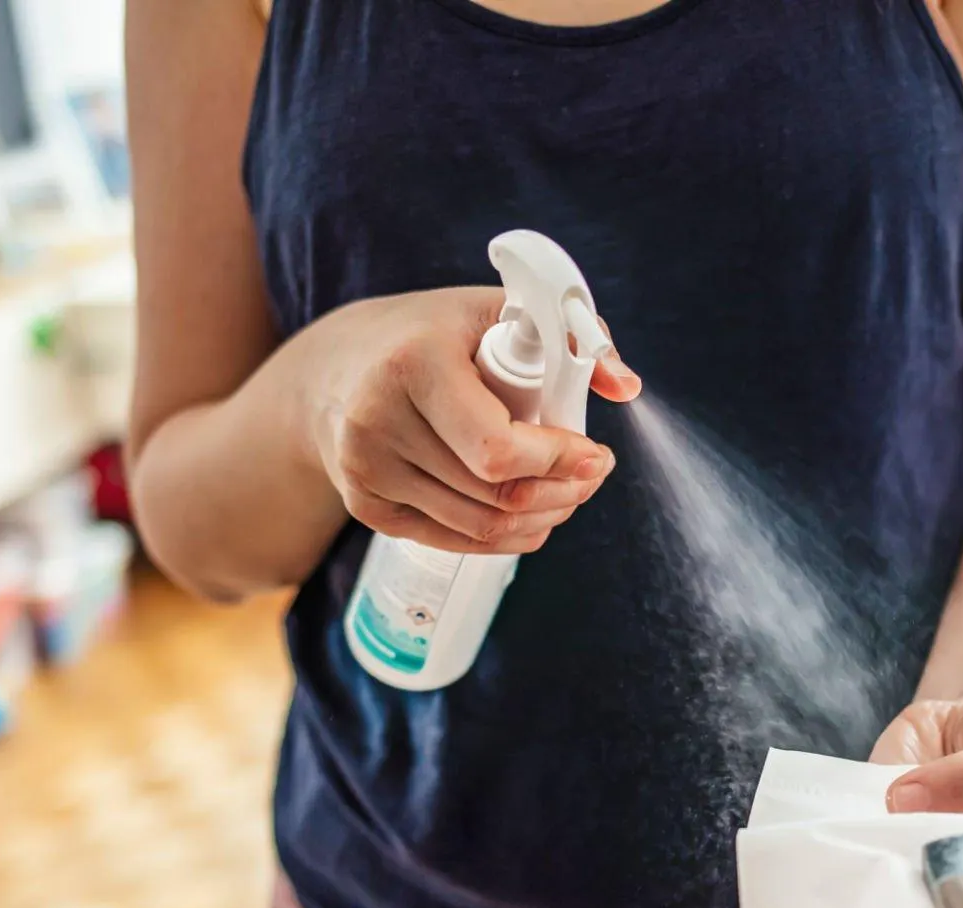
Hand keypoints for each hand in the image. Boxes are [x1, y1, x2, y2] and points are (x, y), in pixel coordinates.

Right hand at [307, 287, 640, 554]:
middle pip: (496, 494)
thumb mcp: (493, 310)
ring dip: (542, 517)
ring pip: (482, 525)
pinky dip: (506, 536)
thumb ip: (571, 336)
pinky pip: (456, 541)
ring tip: (568, 493)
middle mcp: (377, 421)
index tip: (593, 452)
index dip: (557, 461)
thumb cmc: (431, 333)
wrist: (335, 367)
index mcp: (413, 363)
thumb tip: (627, 387)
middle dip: (563, 491)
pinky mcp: (366, 507)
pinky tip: (531, 514)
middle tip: (592, 475)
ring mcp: (366, 471)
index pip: (496, 448)